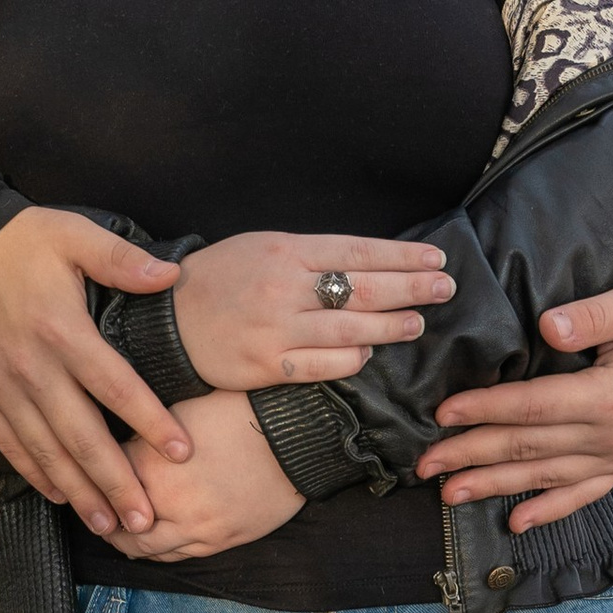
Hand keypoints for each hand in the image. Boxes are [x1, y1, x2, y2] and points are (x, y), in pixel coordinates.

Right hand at [0, 209, 188, 540]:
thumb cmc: (14, 239)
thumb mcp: (71, 234)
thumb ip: (122, 259)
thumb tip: (172, 276)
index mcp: (64, 332)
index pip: (118, 389)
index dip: (152, 424)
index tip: (183, 453)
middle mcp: (34, 369)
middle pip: (84, 438)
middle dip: (117, 483)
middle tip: (146, 521)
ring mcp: (2, 387)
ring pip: (47, 452)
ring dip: (80, 493)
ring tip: (109, 526)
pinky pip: (9, 445)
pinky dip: (35, 474)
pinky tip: (58, 496)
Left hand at [109, 392, 304, 562]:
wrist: (294, 434)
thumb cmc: (240, 412)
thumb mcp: (182, 411)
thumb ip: (148, 436)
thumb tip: (125, 445)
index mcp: (153, 465)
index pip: (104, 477)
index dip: (93, 472)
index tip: (89, 470)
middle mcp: (169, 503)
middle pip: (118, 524)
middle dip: (102, 517)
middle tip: (95, 510)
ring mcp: (196, 528)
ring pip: (144, 548)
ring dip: (126, 541)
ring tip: (117, 530)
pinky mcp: (220, 540)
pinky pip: (177, 556)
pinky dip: (157, 551)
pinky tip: (151, 541)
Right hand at [172, 232, 452, 388]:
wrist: (167, 318)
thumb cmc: (220, 279)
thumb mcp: (261, 247)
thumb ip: (310, 255)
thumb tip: (367, 264)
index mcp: (286, 251)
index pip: (358, 252)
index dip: (403, 256)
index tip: (436, 259)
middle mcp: (284, 288)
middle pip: (364, 288)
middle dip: (412, 288)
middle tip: (445, 288)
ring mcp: (277, 329)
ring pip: (350, 328)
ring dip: (391, 326)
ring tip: (417, 323)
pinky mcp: (268, 365)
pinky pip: (324, 364)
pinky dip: (352, 357)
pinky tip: (368, 350)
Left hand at [416, 278, 612, 531]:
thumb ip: (591, 315)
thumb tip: (547, 324)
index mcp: (608, 396)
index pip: (532, 406)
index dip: (485, 409)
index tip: (443, 412)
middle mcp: (610, 436)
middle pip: (528, 448)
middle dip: (471, 455)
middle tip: (425, 464)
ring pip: (545, 477)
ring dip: (494, 487)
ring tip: (449, 495)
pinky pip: (582, 495)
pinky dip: (548, 510)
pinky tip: (516, 522)